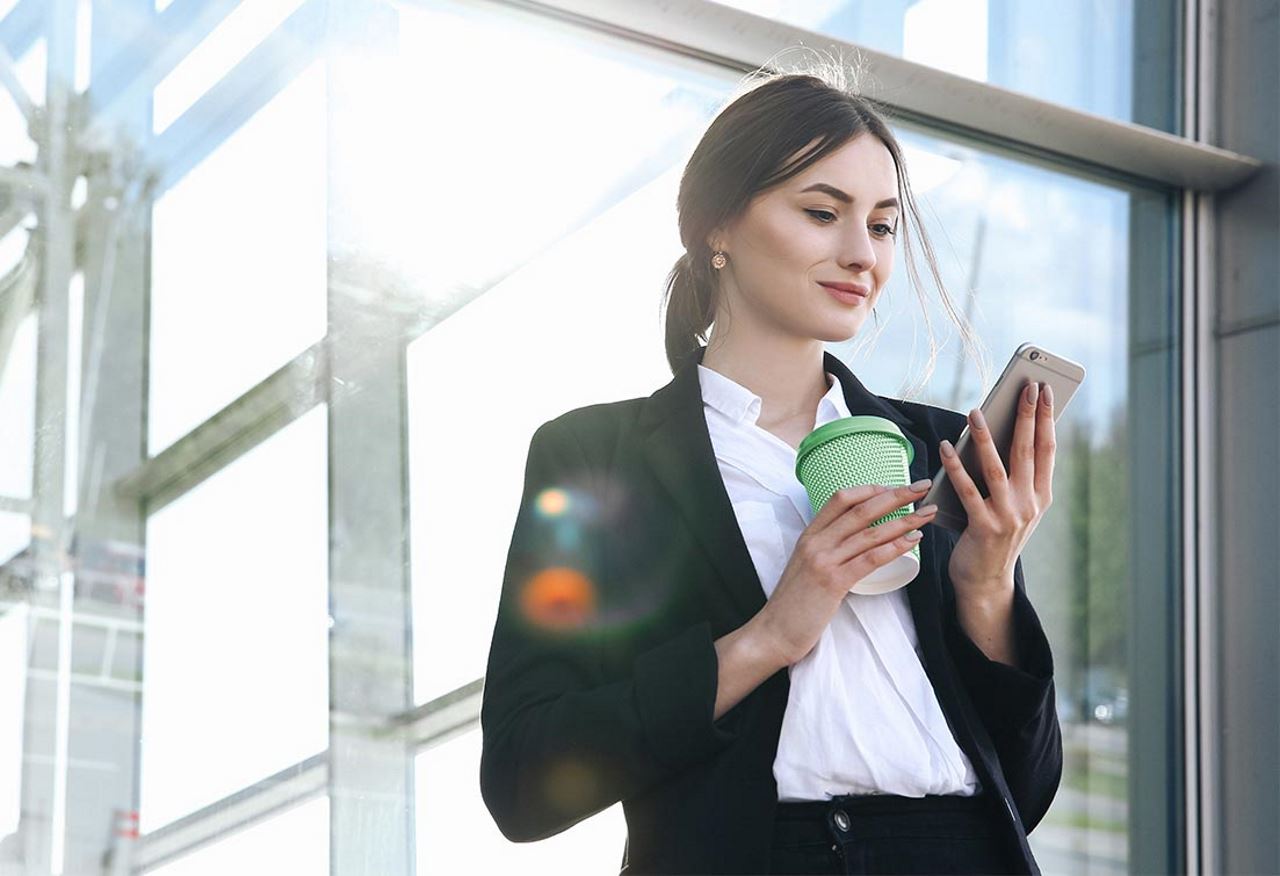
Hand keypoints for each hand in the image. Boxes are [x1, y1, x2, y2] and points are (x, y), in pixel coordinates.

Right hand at [754, 480, 936, 666]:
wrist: (774, 632)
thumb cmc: (793, 604)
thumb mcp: (805, 566)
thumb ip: (825, 551)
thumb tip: (853, 544)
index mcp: (809, 535)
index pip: (840, 498)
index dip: (870, 489)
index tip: (893, 487)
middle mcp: (816, 542)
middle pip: (861, 509)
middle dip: (896, 495)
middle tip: (921, 486)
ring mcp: (824, 561)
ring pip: (870, 532)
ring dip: (904, 520)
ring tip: (927, 513)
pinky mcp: (833, 582)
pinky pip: (870, 559)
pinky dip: (894, 547)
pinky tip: (912, 541)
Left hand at [940, 381, 1055, 598]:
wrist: (985, 581)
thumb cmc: (994, 535)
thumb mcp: (1014, 506)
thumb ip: (1013, 475)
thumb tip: (998, 431)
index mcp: (1041, 496)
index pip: (1048, 450)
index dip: (1046, 419)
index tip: (1043, 391)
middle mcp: (1029, 505)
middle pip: (1028, 452)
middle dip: (1026, 417)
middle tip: (1024, 387)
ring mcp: (1009, 516)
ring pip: (997, 468)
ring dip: (986, 437)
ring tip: (975, 411)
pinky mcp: (984, 527)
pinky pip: (968, 490)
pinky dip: (956, 466)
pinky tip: (947, 447)